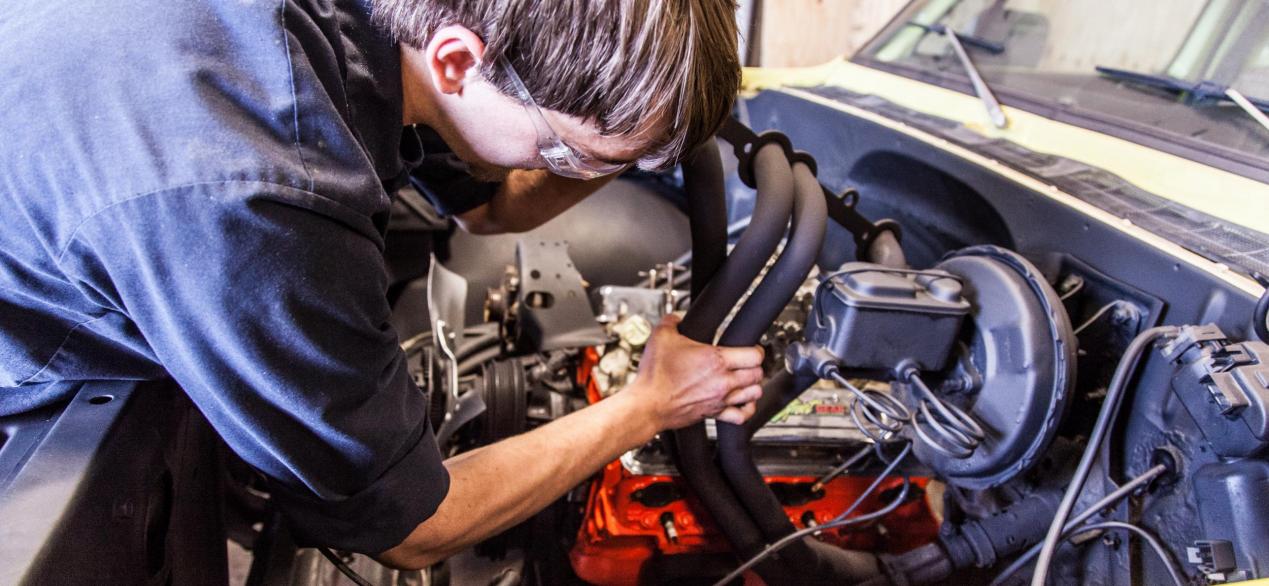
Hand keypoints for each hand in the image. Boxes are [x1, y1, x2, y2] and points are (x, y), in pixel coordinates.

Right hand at [626, 314, 764, 429]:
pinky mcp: (714, 414)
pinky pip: (742, 416)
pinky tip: (742, 402)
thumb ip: (672, 321)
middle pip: (757, 373)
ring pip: (754, 393)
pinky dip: (747, 409)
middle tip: (746, 361)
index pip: (755, 355)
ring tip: (745, 379)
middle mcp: (723, 381)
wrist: (647, 404)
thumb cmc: (655, 376)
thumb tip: (676, 318)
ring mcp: (720, 399)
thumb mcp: (661, 337)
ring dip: (752, 385)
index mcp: (715, 359)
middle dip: (754, 366)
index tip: (750, 347)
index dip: (756, 349)